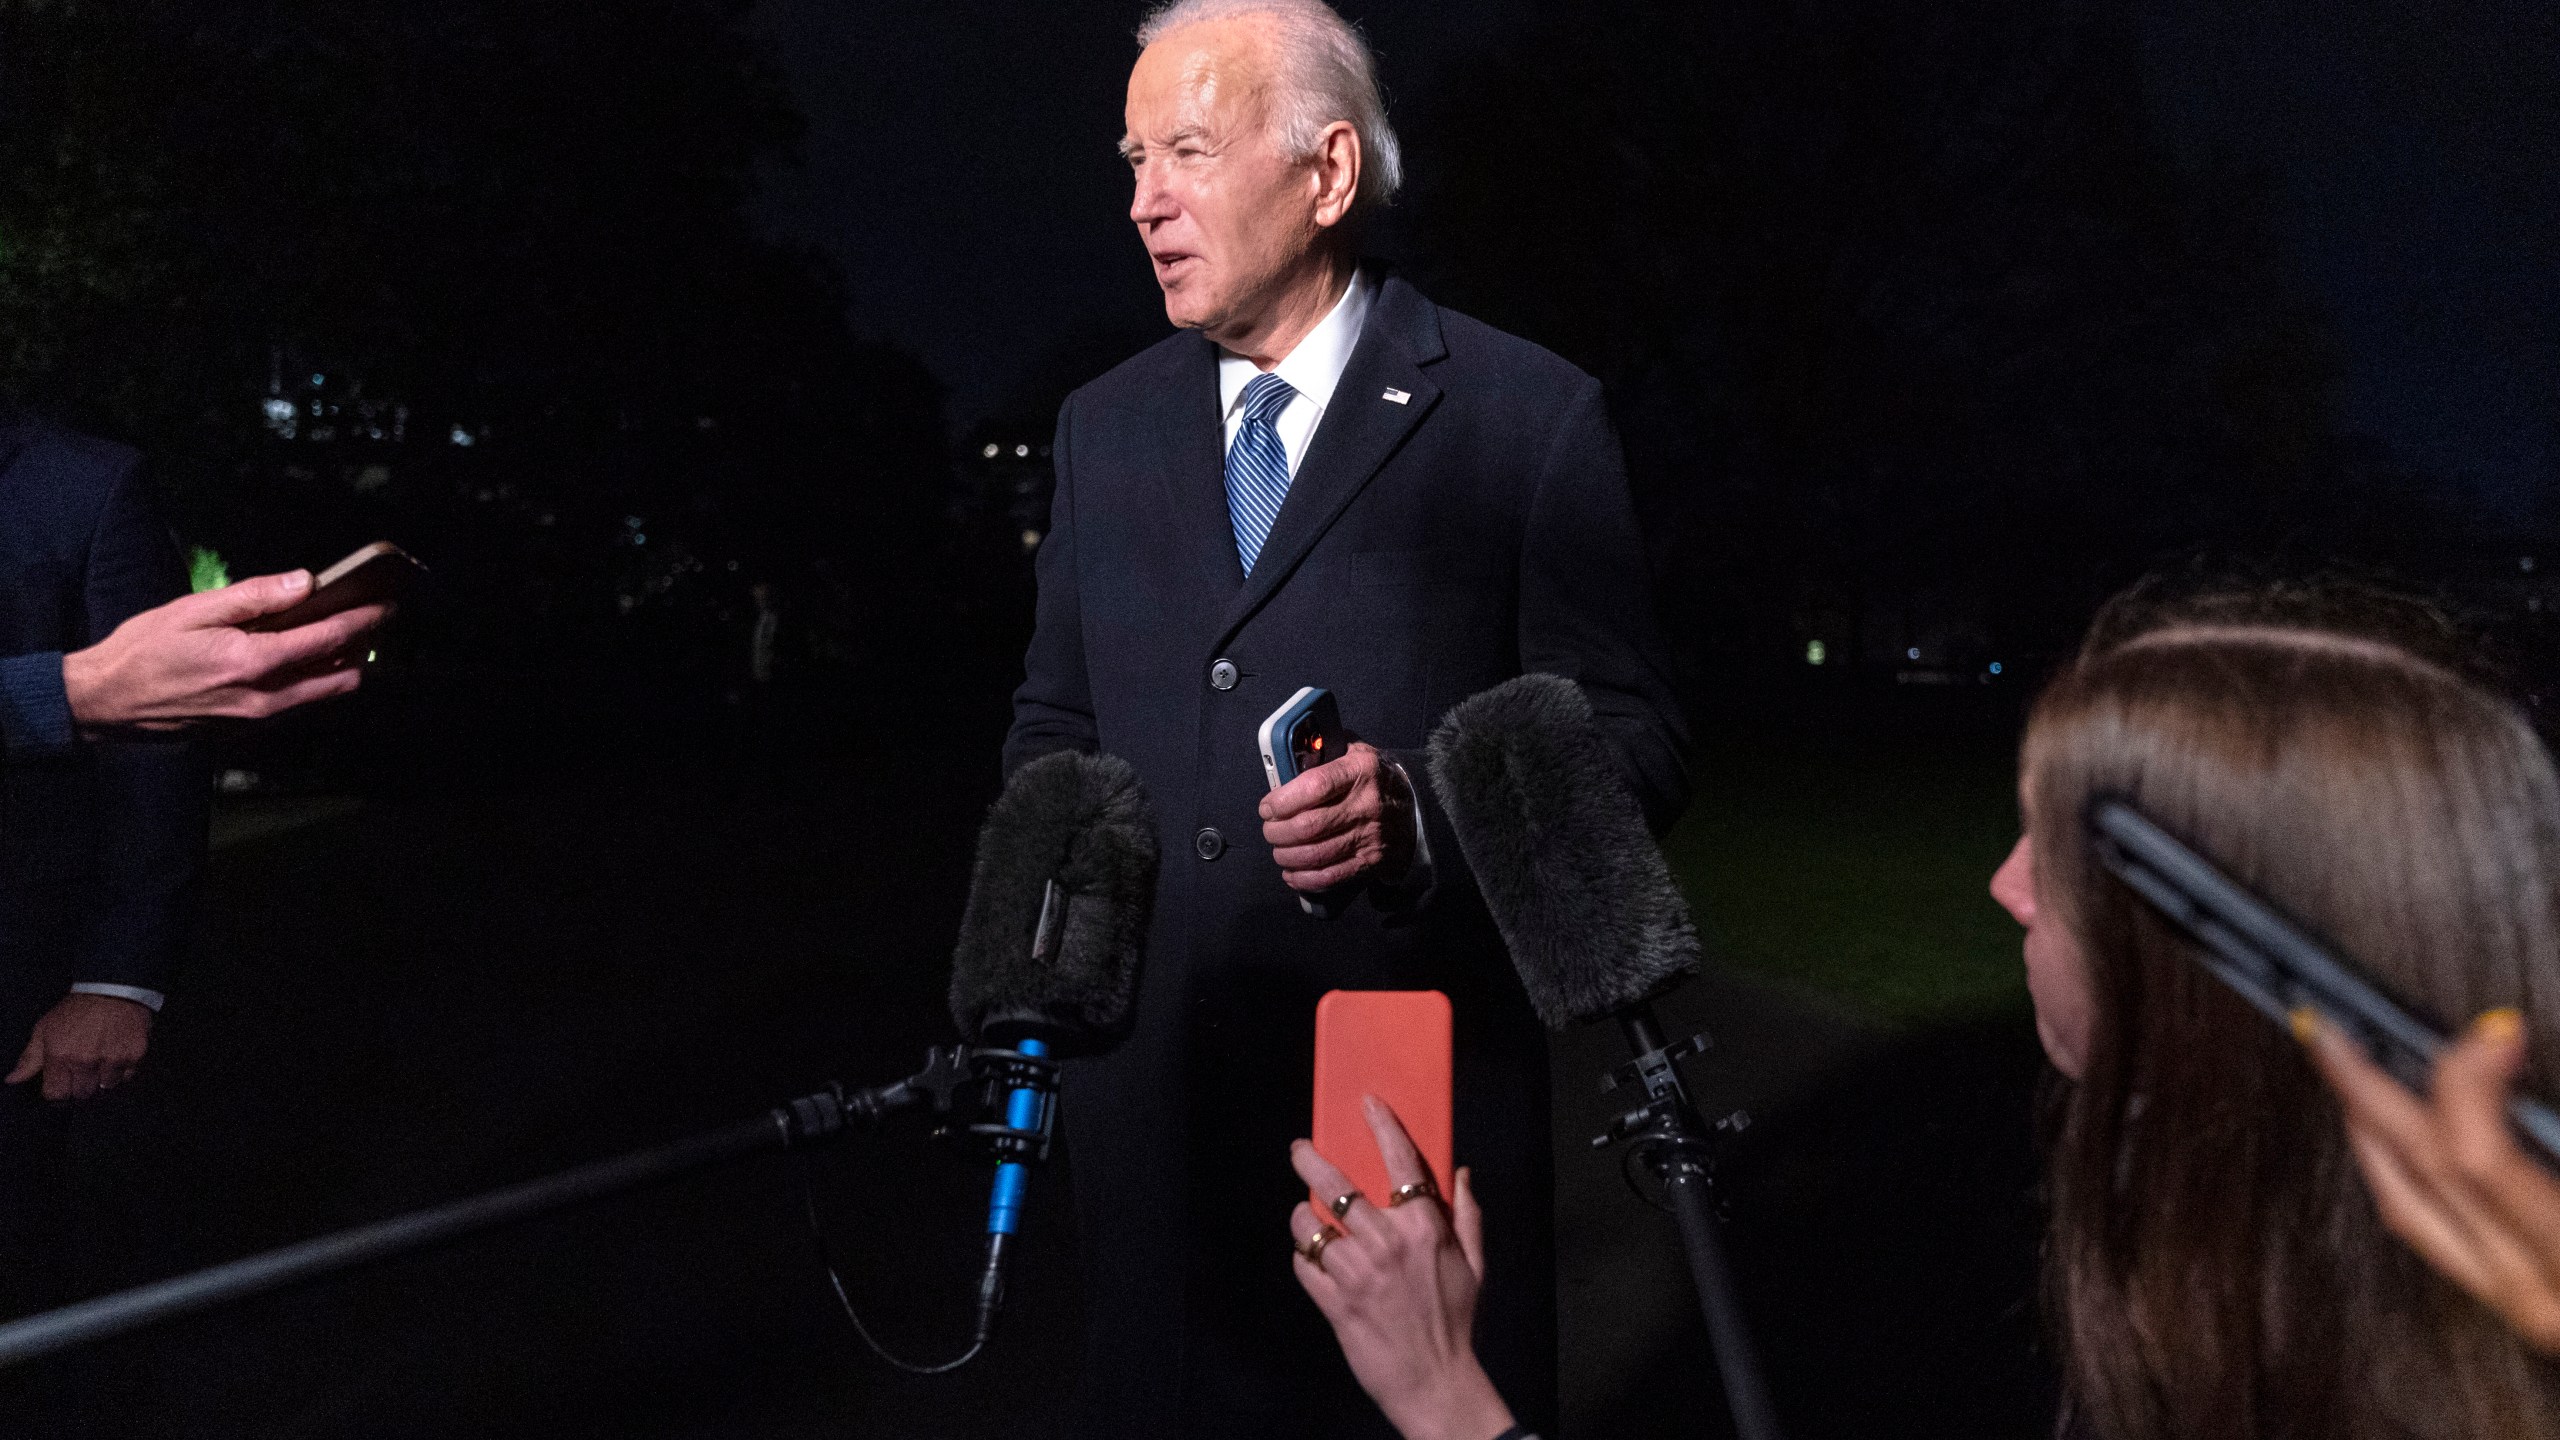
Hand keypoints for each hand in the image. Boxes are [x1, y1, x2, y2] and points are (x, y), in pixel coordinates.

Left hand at [7, 993, 152, 1100]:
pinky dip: (122, 1070)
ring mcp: (112, 1059)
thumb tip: (12, 1080)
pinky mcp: (135, 1055)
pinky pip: (127, 1076)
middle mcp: (86, 1061)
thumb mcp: (44, 1029)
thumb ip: (29, 1058)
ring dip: (103, 1078)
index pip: (56, 1094)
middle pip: (82, 1094)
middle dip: (80, 1085)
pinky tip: (116, 1055)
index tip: (62, 1082)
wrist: (112, 988)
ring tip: (101, 1060)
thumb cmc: (75, 1010)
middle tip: (83, 1069)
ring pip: (106, 1087)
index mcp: (60, 1056)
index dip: (58, 1090)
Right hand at [61, 569, 386, 729]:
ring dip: (340, 666)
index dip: (364, 620)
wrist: (107, 702)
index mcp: (253, 662)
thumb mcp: (195, 609)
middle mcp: (265, 698)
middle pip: (341, 675)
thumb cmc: (144, 649)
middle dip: (361, 646)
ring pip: (323, 694)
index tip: (388, 604)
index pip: (329, 640)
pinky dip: (312, 681)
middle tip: (369, 619)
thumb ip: (256, 596)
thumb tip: (306, 582)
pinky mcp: (249, 730)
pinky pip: (298, 705)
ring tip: (342, 636)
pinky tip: (304, 658)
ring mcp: (258, 719)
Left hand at [1260, 742, 1415, 892]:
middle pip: (1310, 826)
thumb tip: (1287, 755)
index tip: (1268, 806)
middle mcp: (1366, 804)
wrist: (1417, 806)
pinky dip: (1304, 878)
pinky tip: (1292, 872)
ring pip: (1316, 854)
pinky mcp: (1370, 861)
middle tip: (1270, 829)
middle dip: (1278, 831)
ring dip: (1287, 856)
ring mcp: (1369, 836)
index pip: (1314, 786)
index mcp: (1360, 771)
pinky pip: (1331, 876)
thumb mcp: (1355, 753)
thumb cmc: (1373, 778)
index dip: (1283, 800)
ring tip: (1279, 850)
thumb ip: (1324, 751)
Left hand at [1288, 1096, 1515, 1439]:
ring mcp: (1357, 1273)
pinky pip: (1303, 1264)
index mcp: (1426, 1229)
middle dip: (1310, 1160)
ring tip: (1306, 1216)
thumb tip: (1462, 1174)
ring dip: (1303, 1216)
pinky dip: (1303, 1255)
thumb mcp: (1476, 1266)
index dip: (1381, 1124)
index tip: (1366, 1103)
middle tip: (1300, 1150)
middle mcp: (1387, 1243)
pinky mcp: (1334, 1302)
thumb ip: (1468, 1216)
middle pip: (1337, 1184)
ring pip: (1311, 1224)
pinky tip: (1312, 1254)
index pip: (1400, 1160)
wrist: (1436, 1384)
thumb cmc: (1457, 1325)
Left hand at [2303, 1007, 2559, 1352]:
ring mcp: (2523, 1307)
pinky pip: (2429, 1237)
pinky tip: (2393, 1137)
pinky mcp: (2520, 1308)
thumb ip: (2557, 1125)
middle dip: (2366, 1093)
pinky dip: (2400, 1174)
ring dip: (2369, 1131)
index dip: (2468, 1080)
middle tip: (2330, 1029)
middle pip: (2422, 1176)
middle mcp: (2540, 1293)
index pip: (2477, 1160)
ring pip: (2407, 1210)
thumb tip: (2512, 1038)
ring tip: (2347, 1068)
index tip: (2493, 1026)